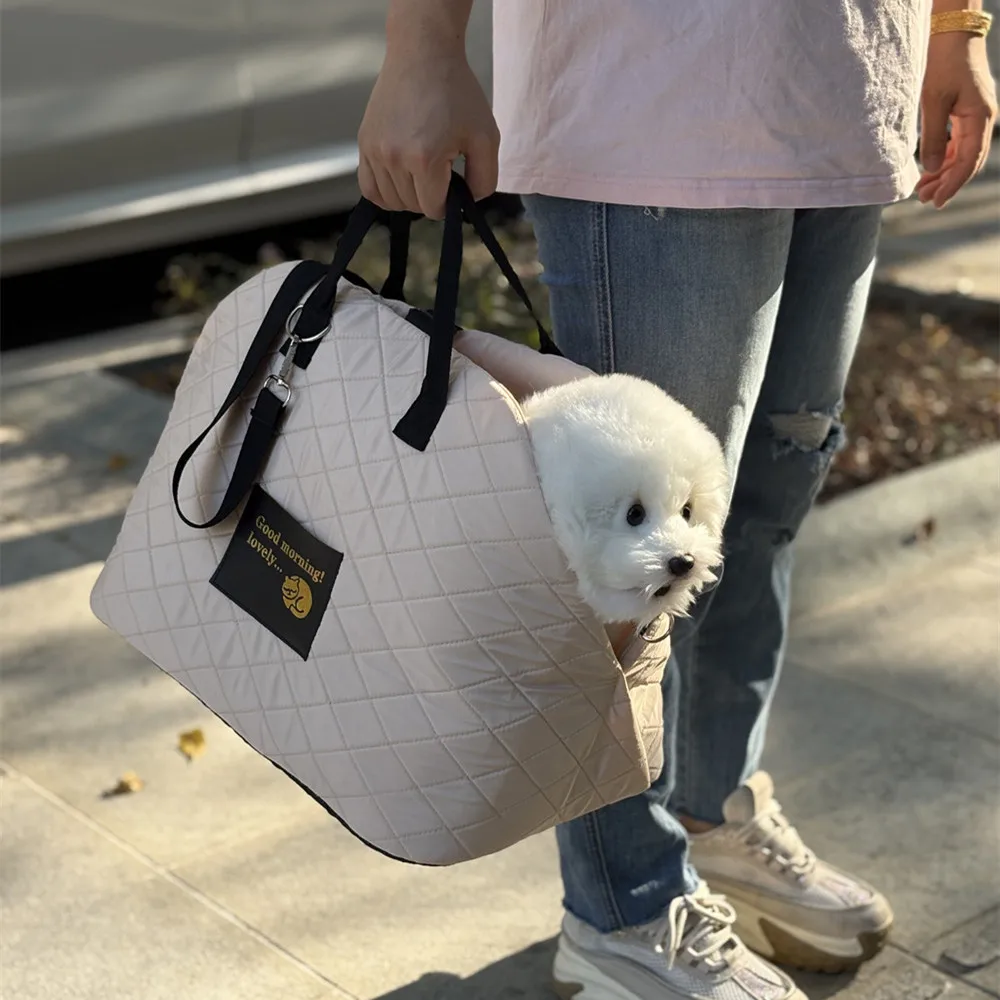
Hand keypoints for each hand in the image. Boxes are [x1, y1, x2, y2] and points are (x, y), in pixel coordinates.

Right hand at [358, 37, 498, 218]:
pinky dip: (385, 193)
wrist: (423, 53)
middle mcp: (393, 157)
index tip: (455, 182)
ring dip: (410, 196)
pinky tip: (401, 181)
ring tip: (423, 172)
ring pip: (390, 201)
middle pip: (412, 206)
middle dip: (430, 197)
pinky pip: (369, 188)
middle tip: (442, 170)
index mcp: (424, 159)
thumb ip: (485, 179)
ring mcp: (374, 150)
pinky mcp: (364, 143)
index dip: (449, 202)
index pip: (433, 209)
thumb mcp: (486, 137)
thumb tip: (468, 202)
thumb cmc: (457, 93)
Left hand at [916, 30, 996, 207]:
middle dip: (947, 182)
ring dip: (943, 172)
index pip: (968, 161)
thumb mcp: (933, 102)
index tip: (936, 201)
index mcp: (980, 118)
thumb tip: (930, 168)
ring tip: (922, 188)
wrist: (952, 34)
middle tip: (923, 199)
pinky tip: (929, 168)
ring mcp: (975, 115)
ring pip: (962, 153)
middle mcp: (982, 119)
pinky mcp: (965, 111)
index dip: (953, 184)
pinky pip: (957, 142)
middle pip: (967, 161)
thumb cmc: (943, 64)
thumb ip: (932, 137)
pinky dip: (943, 157)